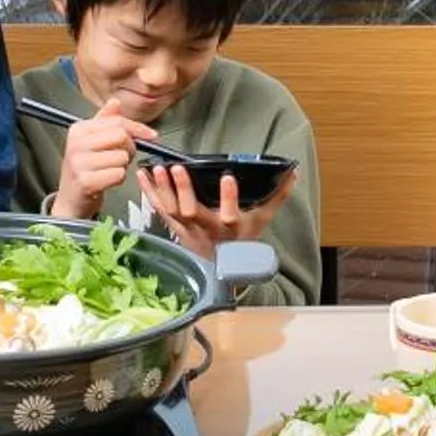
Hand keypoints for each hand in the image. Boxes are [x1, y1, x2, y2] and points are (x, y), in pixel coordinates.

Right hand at [47, 101, 141, 220]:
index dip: (137, 128)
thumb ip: (105, 120)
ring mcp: (79, 163)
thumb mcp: (92, 141)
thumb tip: (115, 102)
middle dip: (129, 149)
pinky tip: (106, 181)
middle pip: (121, 136)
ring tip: (109, 170)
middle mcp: (76, 143)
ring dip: (122, 166)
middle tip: (120, 157)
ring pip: (122, 157)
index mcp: (78, 129)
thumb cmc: (85, 169)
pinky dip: (118, 179)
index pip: (116, 121)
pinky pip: (118, 174)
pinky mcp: (85, 181)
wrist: (71, 198)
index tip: (151, 135)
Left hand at [144, 160, 293, 261]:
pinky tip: (142, 174)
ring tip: (158, 168)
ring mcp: (186, 230)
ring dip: (162, 189)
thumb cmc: (241, 241)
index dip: (229, 197)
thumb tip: (293, 172)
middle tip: (178, 167)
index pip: (230, 214)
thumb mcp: (261, 219)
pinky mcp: (173, 227)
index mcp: (230, 228)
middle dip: (184, 190)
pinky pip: (158, 209)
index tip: (229, 177)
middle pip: (191, 212)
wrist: (219, 267)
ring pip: (171, 210)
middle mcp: (206, 229)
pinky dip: (149, 192)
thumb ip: (277, 195)